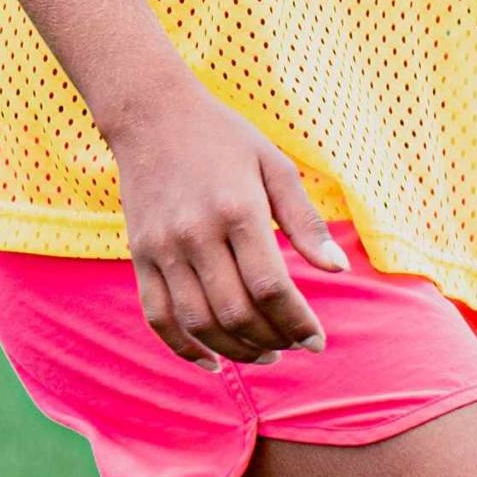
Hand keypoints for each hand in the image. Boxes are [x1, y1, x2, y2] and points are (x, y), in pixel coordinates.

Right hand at [105, 86, 347, 365]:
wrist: (151, 115)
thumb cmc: (225, 139)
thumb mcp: (276, 167)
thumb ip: (306, 222)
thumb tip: (337, 269)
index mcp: (238, 212)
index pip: (271, 287)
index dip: (297, 322)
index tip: (317, 340)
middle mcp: (196, 235)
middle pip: (235, 312)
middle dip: (272, 340)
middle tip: (294, 346)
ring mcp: (162, 249)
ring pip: (198, 322)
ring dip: (235, 350)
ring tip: (265, 354)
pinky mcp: (140, 256)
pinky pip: (157, 316)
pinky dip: (183, 347)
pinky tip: (212, 361)